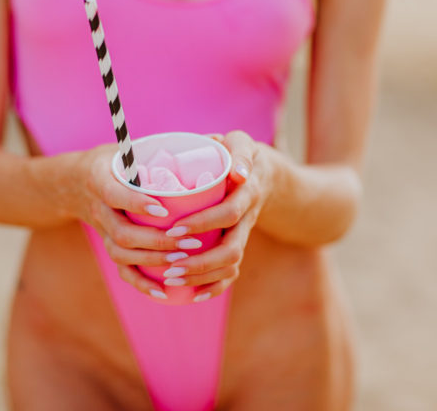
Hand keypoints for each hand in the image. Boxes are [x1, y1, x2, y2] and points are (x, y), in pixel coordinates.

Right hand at [73, 144, 198, 299]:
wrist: (77, 182)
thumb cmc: (115, 160)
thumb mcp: (130, 147)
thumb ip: (165, 145)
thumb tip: (216, 139)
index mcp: (101, 179)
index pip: (115, 194)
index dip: (137, 203)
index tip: (164, 209)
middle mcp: (99, 209)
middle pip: (123, 233)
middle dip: (156, 240)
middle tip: (188, 240)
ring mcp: (103, 231)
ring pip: (122, 254)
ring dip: (153, 260)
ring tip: (182, 259)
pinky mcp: (110, 245)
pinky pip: (123, 270)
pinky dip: (142, 284)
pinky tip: (165, 292)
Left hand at [159, 131, 273, 301]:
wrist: (266, 176)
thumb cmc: (241, 153)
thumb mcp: (241, 142)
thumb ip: (236, 149)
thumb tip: (231, 163)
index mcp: (247, 191)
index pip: (228, 212)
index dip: (204, 223)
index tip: (175, 228)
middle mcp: (247, 217)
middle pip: (231, 249)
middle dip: (200, 262)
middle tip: (170, 266)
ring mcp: (244, 234)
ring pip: (230, 264)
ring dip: (201, 276)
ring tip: (170, 278)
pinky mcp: (239, 244)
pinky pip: (232, 272)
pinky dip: (215, 287)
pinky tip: (193, 295)